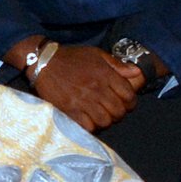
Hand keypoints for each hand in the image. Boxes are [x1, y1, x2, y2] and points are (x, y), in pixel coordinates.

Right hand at [24, 41, 141, 129]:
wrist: (44, 61)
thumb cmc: (71, 58)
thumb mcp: (96, 54)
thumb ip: (117, 65)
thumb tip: (136, 72)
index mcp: (105, 74)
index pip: (129, 96)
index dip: (130, 103)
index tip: (124, 103)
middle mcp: (96, 88)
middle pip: (118, 111)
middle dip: (118, 114)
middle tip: (110, 111)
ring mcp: (83, 100)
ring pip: (105, 121)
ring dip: (104, 121)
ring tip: (99, 116)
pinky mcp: (69, 110)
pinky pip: (87, 126)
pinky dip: (90, 126)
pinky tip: (87, 120)